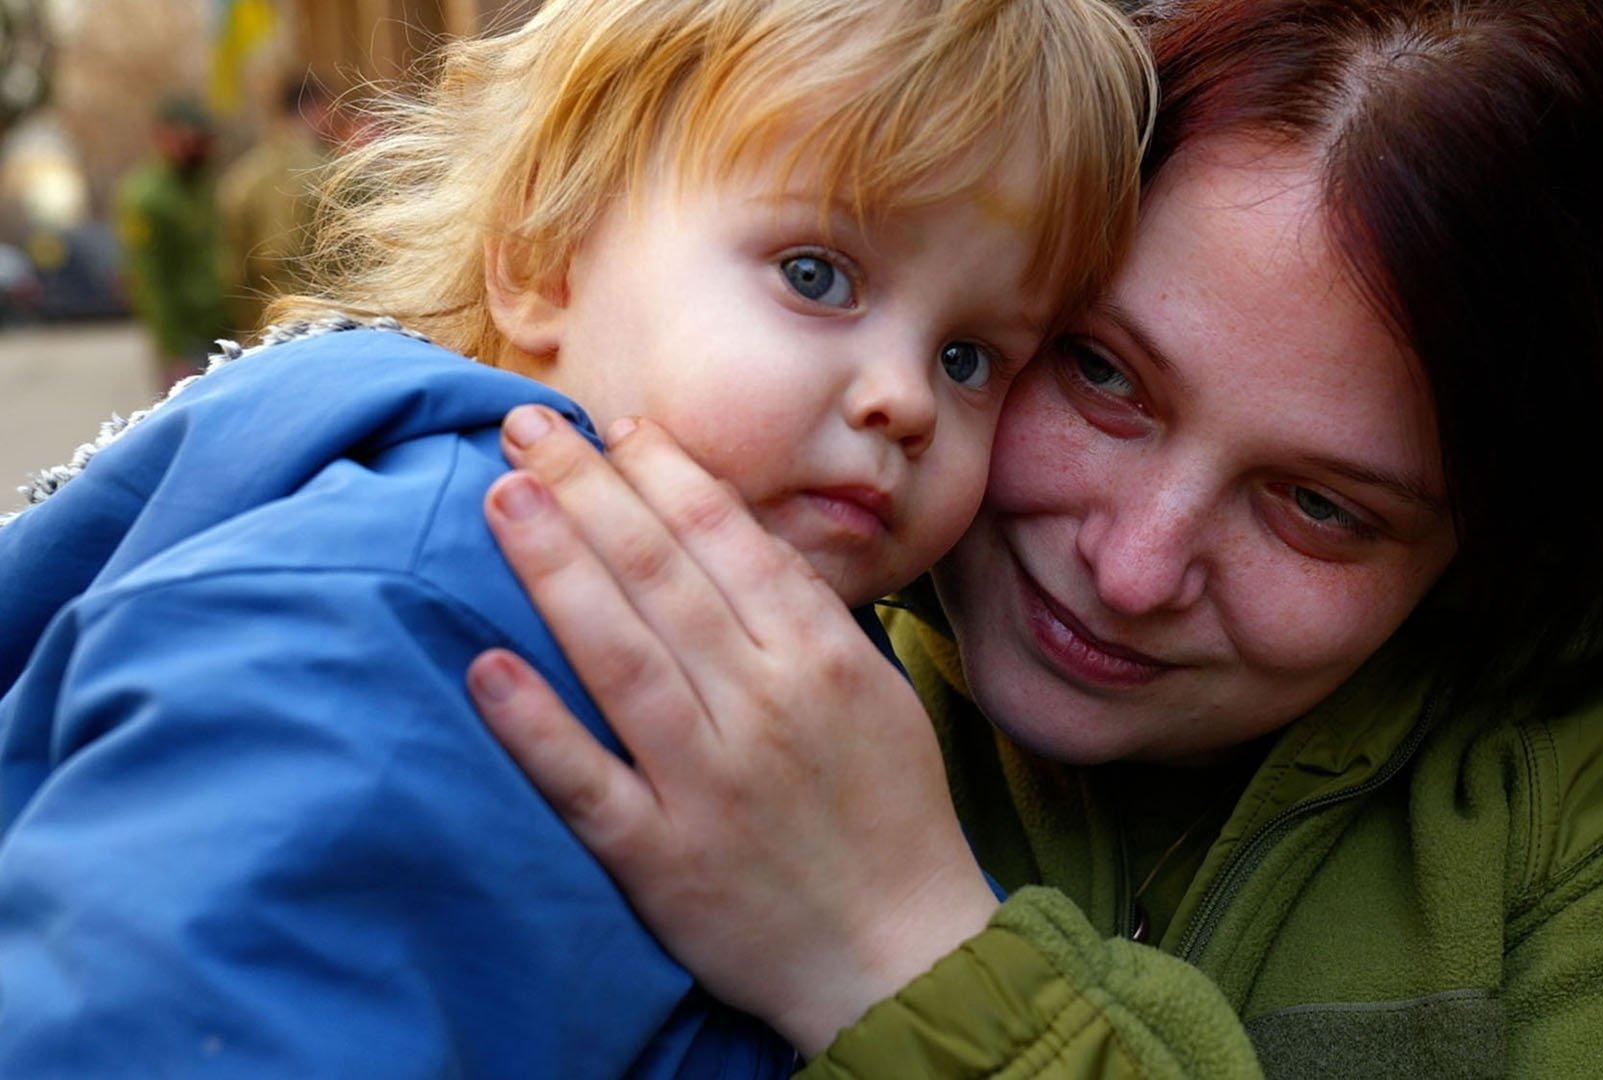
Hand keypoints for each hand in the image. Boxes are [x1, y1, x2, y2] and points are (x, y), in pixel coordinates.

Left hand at [465, 405, 999, 1054]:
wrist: (899, 952)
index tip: (614, 427)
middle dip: (589, 489)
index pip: (729, 539)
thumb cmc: (888, 812)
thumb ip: (809, 615)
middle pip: (661, 576)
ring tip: (502, 497)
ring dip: (556, 570)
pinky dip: (537, 726)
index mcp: (819, 658)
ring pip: (619, 656)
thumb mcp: (878, 693)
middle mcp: (762, 706)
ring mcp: (707, 783)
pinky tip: (488, 666)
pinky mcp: (660, 858)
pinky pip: (587, 783)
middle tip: (525, 425)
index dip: (664, 473)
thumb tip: (734, 533)